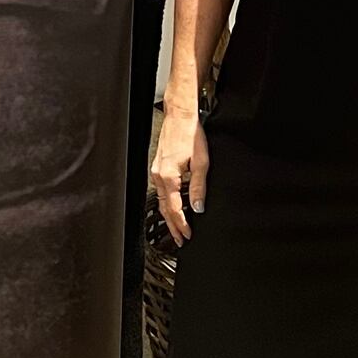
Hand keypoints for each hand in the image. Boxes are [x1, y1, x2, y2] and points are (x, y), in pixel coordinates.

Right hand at [150, 107, 207, 247]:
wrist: (179, 117)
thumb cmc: (190, 135)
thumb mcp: (201, 163)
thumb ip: (198, 187)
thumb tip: (198, 207)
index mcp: (169, 176)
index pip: (174, 209)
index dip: (182, 225)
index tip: (188, 236)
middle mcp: (159, 175)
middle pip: (164, 209)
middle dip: (172, 226)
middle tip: (180, 240)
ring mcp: (156, 171)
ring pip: (161, 201)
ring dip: (169, 216)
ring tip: (177, 229)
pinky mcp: (157, 167)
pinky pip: (161, 191)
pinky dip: (167, 203)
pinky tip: (173, 207)